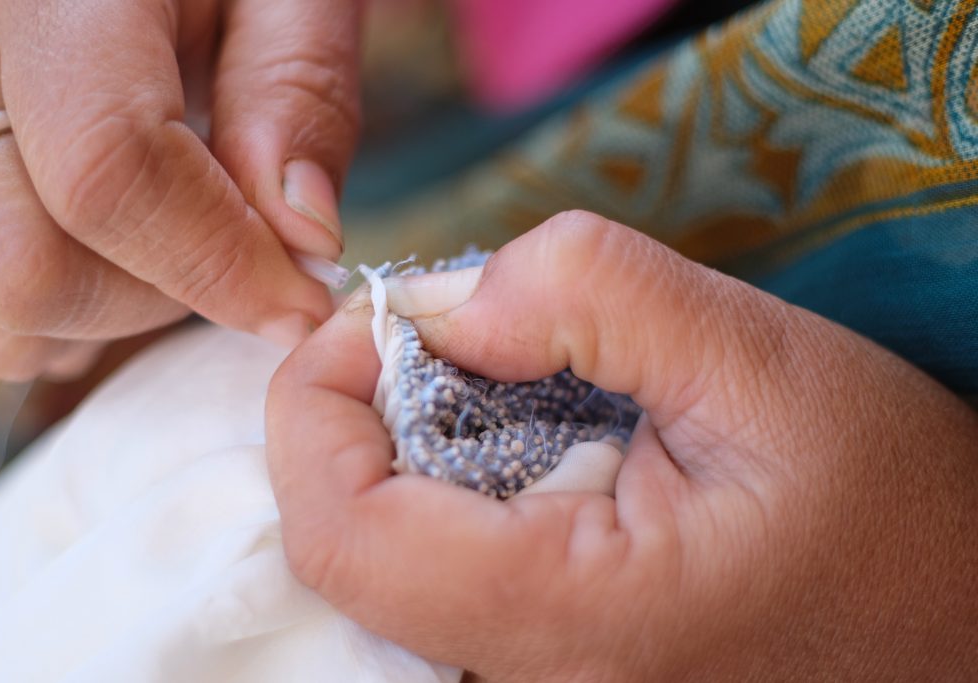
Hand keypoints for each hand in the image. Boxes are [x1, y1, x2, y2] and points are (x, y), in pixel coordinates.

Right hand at [0, 0, 361, 379]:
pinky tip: (133, 248)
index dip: (220, 262)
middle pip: (24, 267)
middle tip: (240, 253)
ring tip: (182, 236)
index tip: (304, 299)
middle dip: (160, 296)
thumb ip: (298, 94)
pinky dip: (78, 312)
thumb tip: (303, 242)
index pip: (107, 170)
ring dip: (116, 311)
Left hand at [267, 211, 977, 680]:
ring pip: (385, 547)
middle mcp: (531, 673)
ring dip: (408, 432)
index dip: (318, 402)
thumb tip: (439, 303)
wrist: (947, 603)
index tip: (379, 316)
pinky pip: (437, 559)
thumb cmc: (885, 499)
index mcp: (573, 617)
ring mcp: (535, 671)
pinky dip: (445, 469)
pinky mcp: (550, 647)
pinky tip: (529, 424)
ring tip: (510, 368)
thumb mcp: (758, 361)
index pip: (341, 531)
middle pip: (348, 538)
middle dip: (364, 405)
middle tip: (454, 324)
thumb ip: (591, 299)